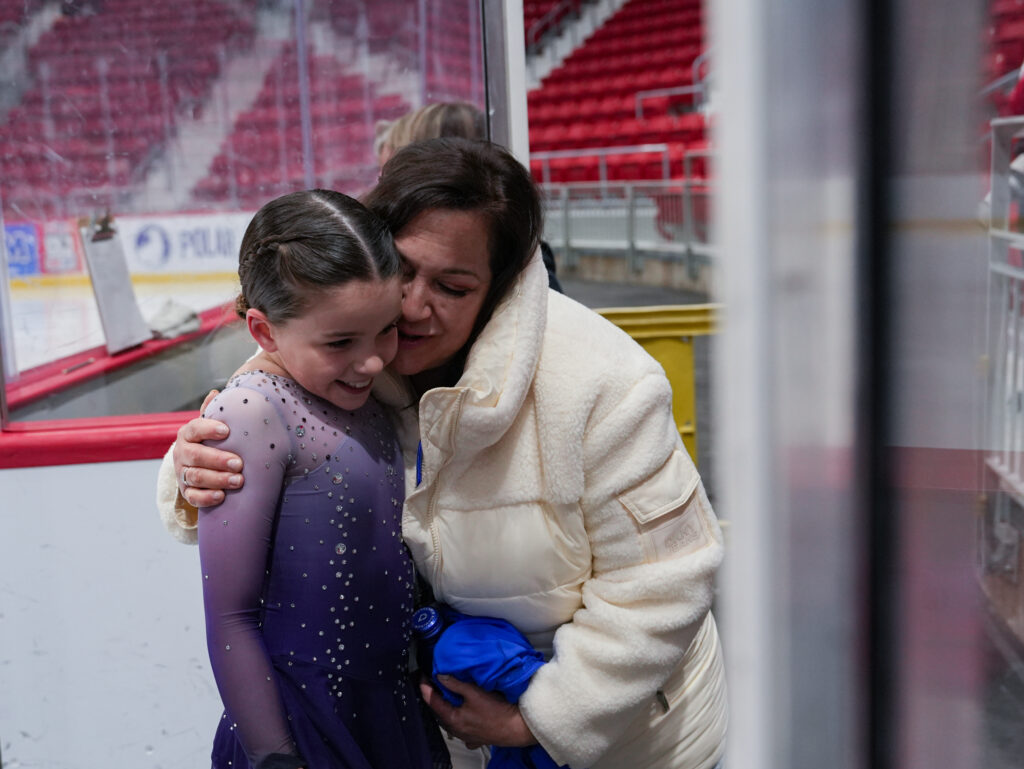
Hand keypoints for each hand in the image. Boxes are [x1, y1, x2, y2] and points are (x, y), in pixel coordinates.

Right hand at [175, 389, 243, 507]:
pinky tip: (221, 496)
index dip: (208, 429)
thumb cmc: (211, 441)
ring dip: (217, 479)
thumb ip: (214, 411)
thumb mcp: (212, 425)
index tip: (226, 431)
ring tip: (238, 480)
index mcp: (187, 434)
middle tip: (239, 463)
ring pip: (195, 476)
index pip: (194, 429)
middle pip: (195, 456)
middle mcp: (181, 453)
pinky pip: (193, 497)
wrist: (197, 464)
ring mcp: (182, 473)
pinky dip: (206, 497)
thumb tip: (216, 392)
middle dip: (218, 460)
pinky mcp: (186, 492)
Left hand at [419, 675, 536, 749]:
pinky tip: (464, 714)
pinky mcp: (477, 738)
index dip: (425, 687)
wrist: (517, 727)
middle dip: (435, 697)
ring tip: (448, 695)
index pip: (432, 701)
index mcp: (453, 719)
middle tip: (433, 683)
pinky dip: (460, 719)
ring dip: (447, 708)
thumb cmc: (497, 711)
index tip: (422, 677)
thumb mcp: (474, 692)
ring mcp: (467, 736)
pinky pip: (463, 729)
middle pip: (440, 712)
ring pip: (451, 721)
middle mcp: (457, 730)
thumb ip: (456, 684)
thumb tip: (441, 676)